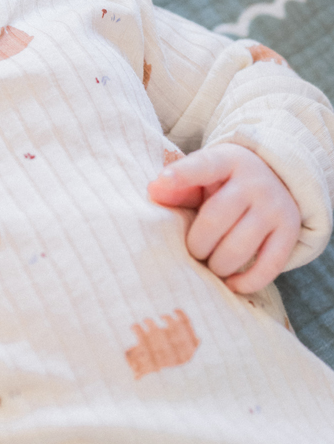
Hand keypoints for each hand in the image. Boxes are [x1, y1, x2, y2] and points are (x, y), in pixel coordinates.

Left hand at [147, 144, 300, 292]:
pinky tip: (231, 283)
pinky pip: (268, 266)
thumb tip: (153, 190)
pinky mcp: (289, 233)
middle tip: (193, 250)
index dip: (182, 174)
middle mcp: (255, 183)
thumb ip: (179, 186)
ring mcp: (275, 208)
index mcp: (227, 161)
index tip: (162, 180)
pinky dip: (247, 282)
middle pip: (215, 219)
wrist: (278, 180)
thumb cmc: (225, 183)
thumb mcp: (203, 177)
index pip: (204, 166)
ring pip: (239, 248)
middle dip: (197, 244)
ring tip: (210, 263)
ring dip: (217, 265)